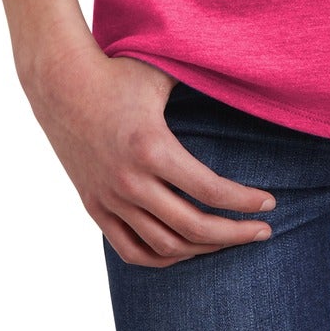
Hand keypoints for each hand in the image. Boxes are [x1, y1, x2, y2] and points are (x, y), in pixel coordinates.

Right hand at [21, 37, 277, 267]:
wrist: (60, 83)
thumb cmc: (117, 73)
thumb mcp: (161, 74)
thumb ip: (201, 80)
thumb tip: (246, 74)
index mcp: (152, 148)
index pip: (210, 190)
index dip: (245, 202)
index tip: (269, 204)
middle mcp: (130, 181)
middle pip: (193, 227)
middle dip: (234, 234)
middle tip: (263, 231)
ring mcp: (110, 198)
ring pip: (164, 245)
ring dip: (202, 249)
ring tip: (228, 239)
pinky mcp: (94, 206)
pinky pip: (130, 249)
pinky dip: (161, 257)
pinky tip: (185, 250)